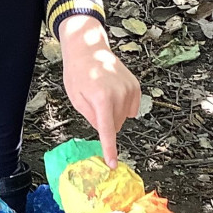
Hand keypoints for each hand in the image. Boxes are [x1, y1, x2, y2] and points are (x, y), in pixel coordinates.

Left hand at [58, 15, 141, 164]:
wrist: (88, 49)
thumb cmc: (77, 73)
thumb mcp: (76, 98)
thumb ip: (91, 117)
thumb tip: (106, 129)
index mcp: (101, 98)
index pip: (107, 130)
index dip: (110, 148)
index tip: (112, 163)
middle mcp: (119, 94)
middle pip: (115, 124)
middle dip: (105, 122)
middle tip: (94, 103)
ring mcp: (130, 89)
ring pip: (124, 117)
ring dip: (113, 113)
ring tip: (102, 94)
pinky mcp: (136, 86)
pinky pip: (132, 109)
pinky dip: (123, 106)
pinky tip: (114, 93)